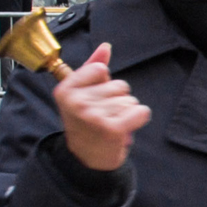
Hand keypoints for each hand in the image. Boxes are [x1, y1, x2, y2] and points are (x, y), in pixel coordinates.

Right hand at [54, 44, 150, 170]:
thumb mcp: (84, 94)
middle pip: (120, 85)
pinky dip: (139, 119)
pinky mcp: (112, 128)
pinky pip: (141, 111)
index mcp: (65, 89)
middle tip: (103, 117)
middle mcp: (76, 102)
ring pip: (130, 99)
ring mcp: (93, 115)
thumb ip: (93, 68)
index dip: (104, 84)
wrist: (87, 159)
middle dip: (117, 100)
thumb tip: (105, 47)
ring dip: (126, 112)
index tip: (93, 100)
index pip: (101, 69)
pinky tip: (125, 129)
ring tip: (110, 124)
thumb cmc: (87, 123)